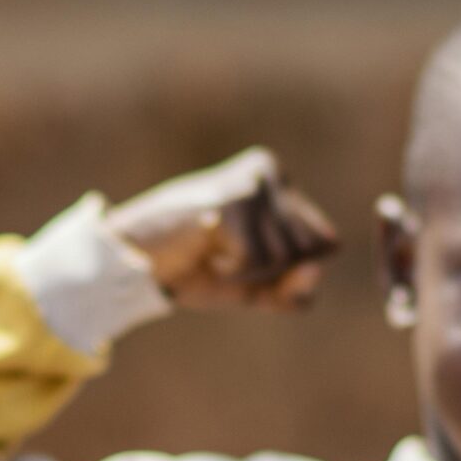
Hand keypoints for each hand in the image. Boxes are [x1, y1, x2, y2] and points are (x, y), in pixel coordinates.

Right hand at [105, 147, 336, 310]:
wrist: (133, 260)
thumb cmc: (193, 269)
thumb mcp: (255, 288)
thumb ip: (295, 289)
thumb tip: (315, 269)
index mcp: (280, 184)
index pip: (327, 245)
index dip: (291, 272)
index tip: (246, 262)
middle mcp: (271, 172)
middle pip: (312, 251)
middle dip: (272, 272)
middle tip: (227, 257)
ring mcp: (254, 181)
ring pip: (286, 257)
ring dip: (247, 273)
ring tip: (213, 251)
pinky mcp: (236, 198)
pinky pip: (257, 261)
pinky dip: (231, 271)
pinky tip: (205, 250)